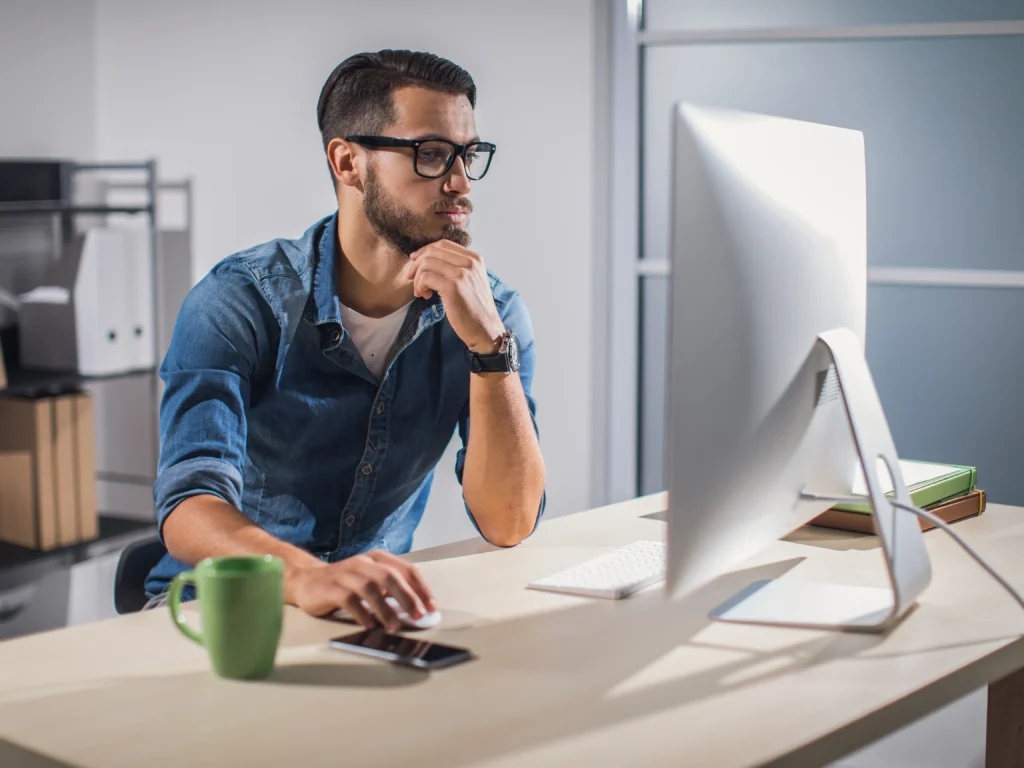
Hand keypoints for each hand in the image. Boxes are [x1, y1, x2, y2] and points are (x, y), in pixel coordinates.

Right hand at [288, 550, 435, 630]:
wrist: (307, 581)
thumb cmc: (345, 584)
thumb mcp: (371, 581)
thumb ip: (391, 591)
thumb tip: (417, 609)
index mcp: (377, 558)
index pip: (406, 569)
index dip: (421, 588)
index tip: (431, 607)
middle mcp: (363, 563)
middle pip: (390, 577)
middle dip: (407, 597)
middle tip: (418, 615)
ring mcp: (346, 574)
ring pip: (371, 589)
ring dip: (386, 609)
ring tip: (395, 625)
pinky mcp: (331, 588)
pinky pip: (350, 600)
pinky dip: (362, 613)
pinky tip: (370, 625)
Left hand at [406, 240, 505, 352]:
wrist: (486, 329)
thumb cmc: (474, 308)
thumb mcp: (471, 280)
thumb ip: (455, 267)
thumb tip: (425, 258)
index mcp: (475, 258)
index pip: (443, 244)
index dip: (424, 251)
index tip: (414, 261)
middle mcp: (470, 263)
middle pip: (432, 251)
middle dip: (417, 264)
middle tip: (411, 279)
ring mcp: (462, 274)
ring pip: (426, 264)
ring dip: (417, 278)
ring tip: (421, 291)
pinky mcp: (453, 287)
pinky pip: (426, 277)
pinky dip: (420, 286)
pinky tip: (425, 295)